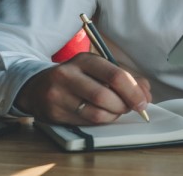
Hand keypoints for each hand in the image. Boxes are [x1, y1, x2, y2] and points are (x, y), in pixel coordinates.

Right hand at [15, 53, 151, 124]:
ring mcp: (59, 95)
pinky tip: (101, 114)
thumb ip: (124, 77)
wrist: (37, 86)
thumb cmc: (76, 77)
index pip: (114, 74)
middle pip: (105, 96)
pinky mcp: (55, 114)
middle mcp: (68, 75)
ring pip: (97, 113)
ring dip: (114, 115)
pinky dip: (101, 121)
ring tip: (115, 110)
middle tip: (130, 107)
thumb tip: (146, 94)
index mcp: (83, 59)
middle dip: (124, 105)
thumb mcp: (97, 68)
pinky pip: (86, 123)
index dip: (133, 90)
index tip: (143, 101)